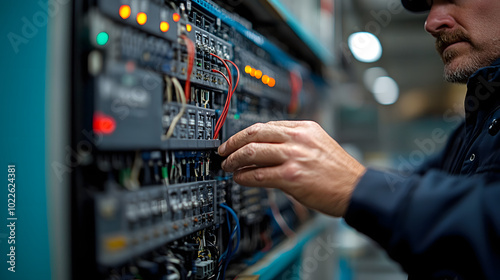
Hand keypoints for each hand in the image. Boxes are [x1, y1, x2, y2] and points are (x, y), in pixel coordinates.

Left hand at [218, 121, 365, 216]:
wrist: (357, 189)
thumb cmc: (340, 171)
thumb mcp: (319, 144)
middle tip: (223, 151)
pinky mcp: (292, 176)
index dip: (245, 133)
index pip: (266, 125)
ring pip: (252, 152)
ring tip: (228, 166)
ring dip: (234, 160)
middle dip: (233, 142)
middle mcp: (298, 138)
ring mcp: (294, 156)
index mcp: (304, 128)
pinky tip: (239, 179)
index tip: (236, 140)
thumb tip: (268, 147)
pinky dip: (244, 176)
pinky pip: (259, 174)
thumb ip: (296, 141)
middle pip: (254, 133)